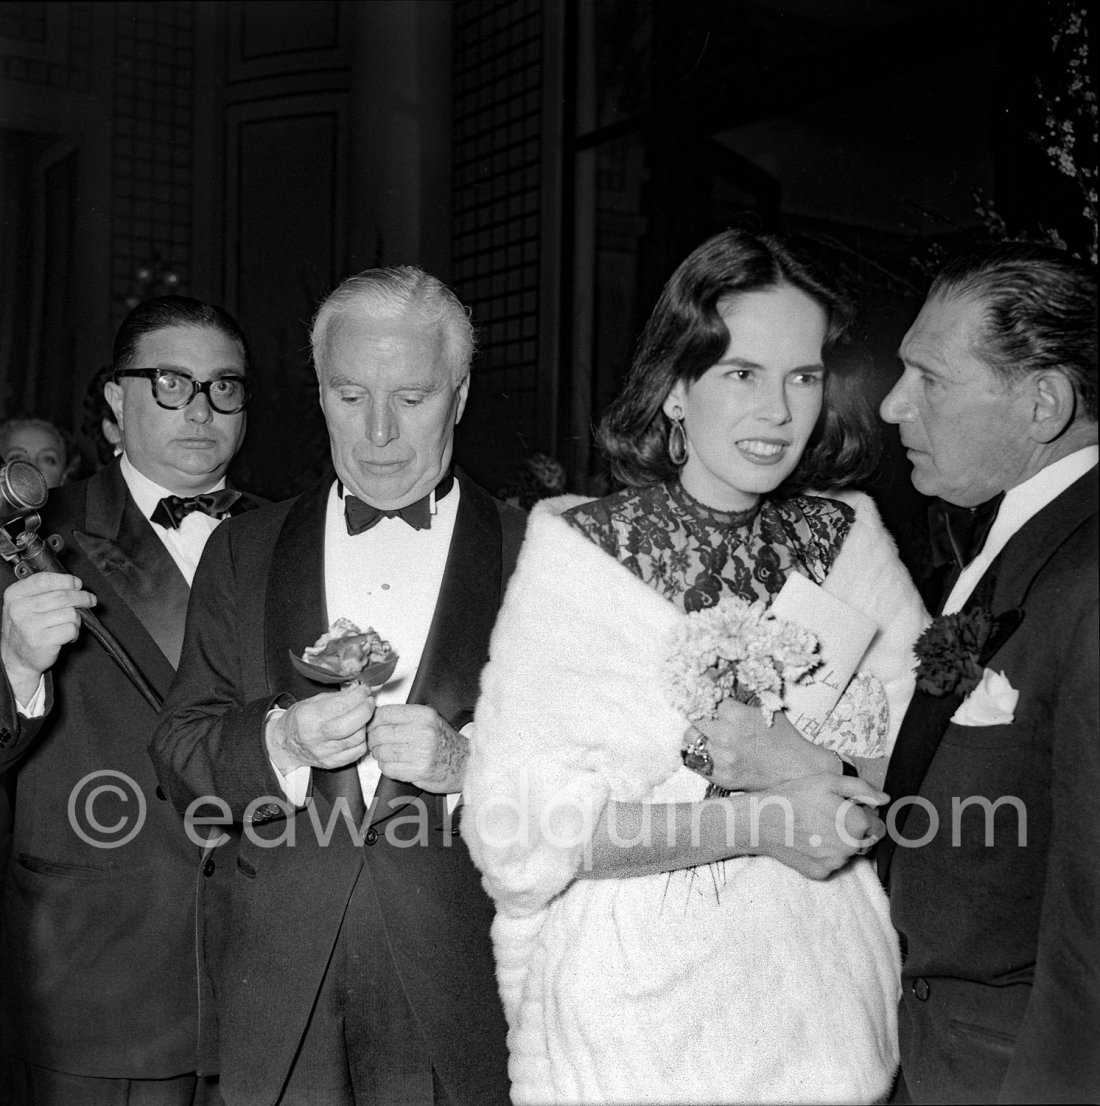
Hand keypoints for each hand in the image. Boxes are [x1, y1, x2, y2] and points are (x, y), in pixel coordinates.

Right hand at [1, 573, 96, 702]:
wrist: (16, 658)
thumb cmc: (27, 628)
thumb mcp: (26, 604)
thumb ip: (45, 591)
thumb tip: (75, 584)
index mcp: (15, 595)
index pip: (45, 579)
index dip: (67, 580)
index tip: (78, 584)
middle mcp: (19, 609)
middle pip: (63, 596)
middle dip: (82, 598)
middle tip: (89, 600)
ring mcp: (29, 625)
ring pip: (70, 613)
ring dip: (77, 619)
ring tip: (69, 625)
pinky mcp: (41, 641)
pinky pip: (71, 629)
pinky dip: (75, 632)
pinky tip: (66, 636)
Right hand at [265, 683, 374, 773]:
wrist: (286, 745)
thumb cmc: (299, 720)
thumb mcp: (312, 702)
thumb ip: (337, 696)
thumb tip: (358, 689)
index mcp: (309, 717)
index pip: (340, 706)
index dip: (357, 696)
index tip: (364, 690)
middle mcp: (316, 737)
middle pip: (350, 725)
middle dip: (366, 710)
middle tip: (369, 701)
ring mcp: (325, 752)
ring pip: (357, 738)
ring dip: (365, 724)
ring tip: (362, 716)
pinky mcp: (332, 763)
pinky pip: (357, 751)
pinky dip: (362, 739)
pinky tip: (358, 731)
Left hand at [368, 704, 467, 792]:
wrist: (463, 763)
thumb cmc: (442, 741)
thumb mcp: (429, 719)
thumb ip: (404, 716)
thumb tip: (372, 716)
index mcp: (424, 715)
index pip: (385, 714)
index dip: (373, 721)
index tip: (371, 726)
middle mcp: (423, 731)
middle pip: (380, 733)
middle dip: (373, 740)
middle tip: (375, 743)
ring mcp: (421, 752)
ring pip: (382, 752)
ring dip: (379, 755)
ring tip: (386, 754)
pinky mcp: (419, 771)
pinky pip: (388, 768)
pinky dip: (386, 767)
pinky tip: (394, 764)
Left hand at [691, 699, 836, 790]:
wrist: (795, 770)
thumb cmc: (782, 737)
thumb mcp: (765, 708)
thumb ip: (742, 696)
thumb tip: (722, 680)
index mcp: (735, 714)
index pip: (705, 698)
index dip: (705, 698)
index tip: (703, 697)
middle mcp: (724, 735)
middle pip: (692, 718)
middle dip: (698, 716)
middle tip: (705, 718)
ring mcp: (720, 757)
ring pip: (689, 740)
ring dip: (695, 735)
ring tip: (705, 735)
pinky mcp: (719, 776)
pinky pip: (694, 762)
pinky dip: (697, 755)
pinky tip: (707, 751)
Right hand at [754, 773, 886, 880]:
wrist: (762, 821)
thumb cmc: (795, 796)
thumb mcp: (828, 781)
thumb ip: (861, 789)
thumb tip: (885, 799)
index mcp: (857, 824)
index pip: (877, 826)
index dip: (863, 815)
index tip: (846, 809)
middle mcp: (850, 848)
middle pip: (864, 841)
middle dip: (853, 830)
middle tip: (828, 816)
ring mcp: (835, 863)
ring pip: (848, 853)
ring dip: (839, 842)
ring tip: (816, 827)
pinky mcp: (820, 873)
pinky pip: (831, 863)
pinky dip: (824, 854)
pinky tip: (808, 840)